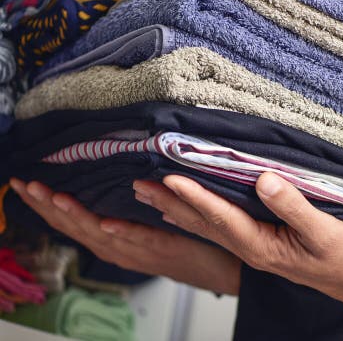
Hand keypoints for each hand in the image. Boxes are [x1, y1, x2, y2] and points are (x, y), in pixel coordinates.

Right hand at [9, 178, 240, 294]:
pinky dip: (121, 232)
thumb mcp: (144, 224)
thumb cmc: (180, 242)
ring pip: (101, 234)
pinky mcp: (165, 248)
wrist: (215, 267)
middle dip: (48, 207)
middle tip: (25, 185)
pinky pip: (140, 240)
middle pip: (77, 228)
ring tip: (54, 197)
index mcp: (113, 242)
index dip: (45, 206)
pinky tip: (105, 223)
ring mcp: (140, 251)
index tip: (24, 185)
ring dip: (76, 215)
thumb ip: (126, 208)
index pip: (72, 223)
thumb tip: (111, 178)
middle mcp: (120, 249)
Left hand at [134, 173, 342, 310]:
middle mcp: (252, 249)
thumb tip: (264, 180)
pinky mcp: (264, 243)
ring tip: (150, 195)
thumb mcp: (324, 231)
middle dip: (170, 203)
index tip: (170, 177)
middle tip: (138, 184)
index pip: (221, 218)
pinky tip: (188, 211)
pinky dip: (199, 215)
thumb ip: (293, 206)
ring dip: (178, 209)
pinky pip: (221, 228)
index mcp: (263, 246)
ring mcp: (256, 248)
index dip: (195, 197)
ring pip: (208, 227)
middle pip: (203, 224)